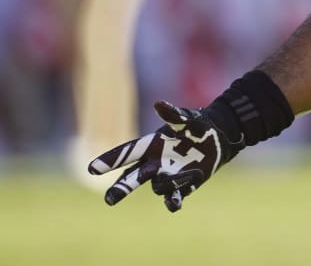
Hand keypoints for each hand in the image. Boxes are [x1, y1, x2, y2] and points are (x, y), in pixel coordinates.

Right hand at [87, 101, 243, 211]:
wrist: (219, 138)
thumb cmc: (198, 126)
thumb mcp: (188, 119)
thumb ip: (174, 115)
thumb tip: (159, 104)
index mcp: (152, 146)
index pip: (127, 153)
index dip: (110, 160)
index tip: (92, 169)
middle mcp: (155, 163)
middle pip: (133, 177)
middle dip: (122, 188)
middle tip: (109, 200)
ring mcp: (168, 176)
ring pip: (159, 186)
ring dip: (171, 182)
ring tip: (192, 170)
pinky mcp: (183, 186)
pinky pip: (174, 197)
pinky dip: (173, 201)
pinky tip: (174, 206)